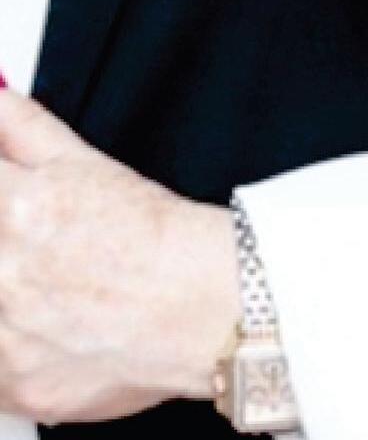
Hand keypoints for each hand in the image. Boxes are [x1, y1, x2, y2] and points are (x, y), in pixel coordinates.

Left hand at [0, 87, 239, 425]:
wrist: (201, 303)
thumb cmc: (154, 234)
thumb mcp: (82, 164)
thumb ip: (23, 128)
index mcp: (15, 210)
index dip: (1, 197)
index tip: (10, 208)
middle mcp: (5, 273)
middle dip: (7, 247)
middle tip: (29, 250)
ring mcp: (11, 336)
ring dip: (6, 294)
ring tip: (44, 287)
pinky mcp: (23, 384)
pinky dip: (11, 347)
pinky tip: (44, 330)